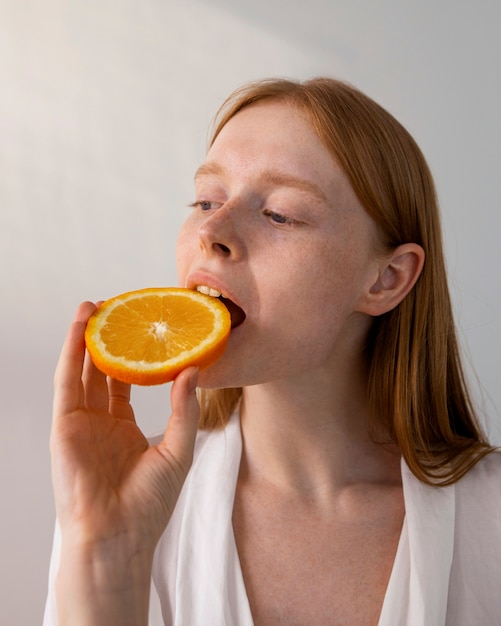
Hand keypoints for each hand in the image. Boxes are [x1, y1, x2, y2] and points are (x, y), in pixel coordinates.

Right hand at [51, 300, 199, 565]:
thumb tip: (194, 370)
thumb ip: (183, 409)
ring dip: (87, 338)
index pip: (127, 383)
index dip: (133, 356)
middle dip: (108, 340)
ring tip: (96, 306)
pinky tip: (82, 326)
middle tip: (117, 309)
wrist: (119, 535)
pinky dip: (72, 352)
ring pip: (82, 370)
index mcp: (124, 429)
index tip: (143, 330)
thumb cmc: (149, 503)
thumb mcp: (178, 450)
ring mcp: (81, 423)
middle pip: (102, 371)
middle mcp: (100, 422)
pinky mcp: (64, 425)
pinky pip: (67, 381)